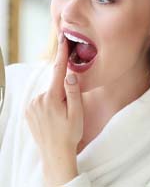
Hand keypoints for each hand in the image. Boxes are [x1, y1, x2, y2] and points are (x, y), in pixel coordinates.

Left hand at [25, 33, 83, 184]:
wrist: (55, 153)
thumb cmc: (69, 134)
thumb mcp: (77, 113)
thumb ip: (74, 92)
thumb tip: (70, 73)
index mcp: (52, 98)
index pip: (58, 71)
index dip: (61, 54)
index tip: (62, 40)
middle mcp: (38, 99)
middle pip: (55, 84)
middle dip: (63, 90)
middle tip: (69, 108)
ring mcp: (31, 105)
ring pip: (48, 93)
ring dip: (56, 98)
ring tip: (60, 116)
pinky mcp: (28, 111)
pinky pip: (41, 100)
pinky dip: (48, 103)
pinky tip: (53, 116)